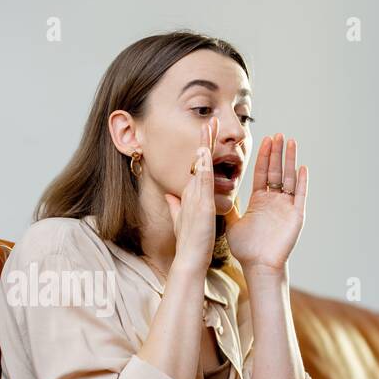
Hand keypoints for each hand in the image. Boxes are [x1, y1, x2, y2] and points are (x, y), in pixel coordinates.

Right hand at [164, 119, 216, 272]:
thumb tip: (170, 196)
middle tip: (209, 119)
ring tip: (208, 126)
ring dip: (204, 145)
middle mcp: (191, 191)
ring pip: (200, 166)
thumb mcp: (181, 218)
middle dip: (203, 139)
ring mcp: (195, 197)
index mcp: (191, 193)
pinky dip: (204, 167)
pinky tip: (205, 153)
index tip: (207, 131)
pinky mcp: (201, 206)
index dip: (201, 148)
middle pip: (198, 160)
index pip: (197, 166)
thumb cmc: (189, 241)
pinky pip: (203, 183)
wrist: (190, 259)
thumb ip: (176, 206)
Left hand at [226, 133, 307, 273]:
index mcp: (260, 200)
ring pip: (289, 179)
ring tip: (290, 142)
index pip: (263, 173)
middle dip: (277, 153)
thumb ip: (226, 206)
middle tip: (277, 135)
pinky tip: (302, 168)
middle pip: (277, 172)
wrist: (258, 266)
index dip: (264, 157)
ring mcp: (286, 207)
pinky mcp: (296, 216)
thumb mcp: (231, 222)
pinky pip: (300, 196)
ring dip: (290, 161)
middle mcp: (274, 201)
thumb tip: (210, 194)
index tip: (264, 139)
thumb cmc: (245, 248)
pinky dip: (302, 182)